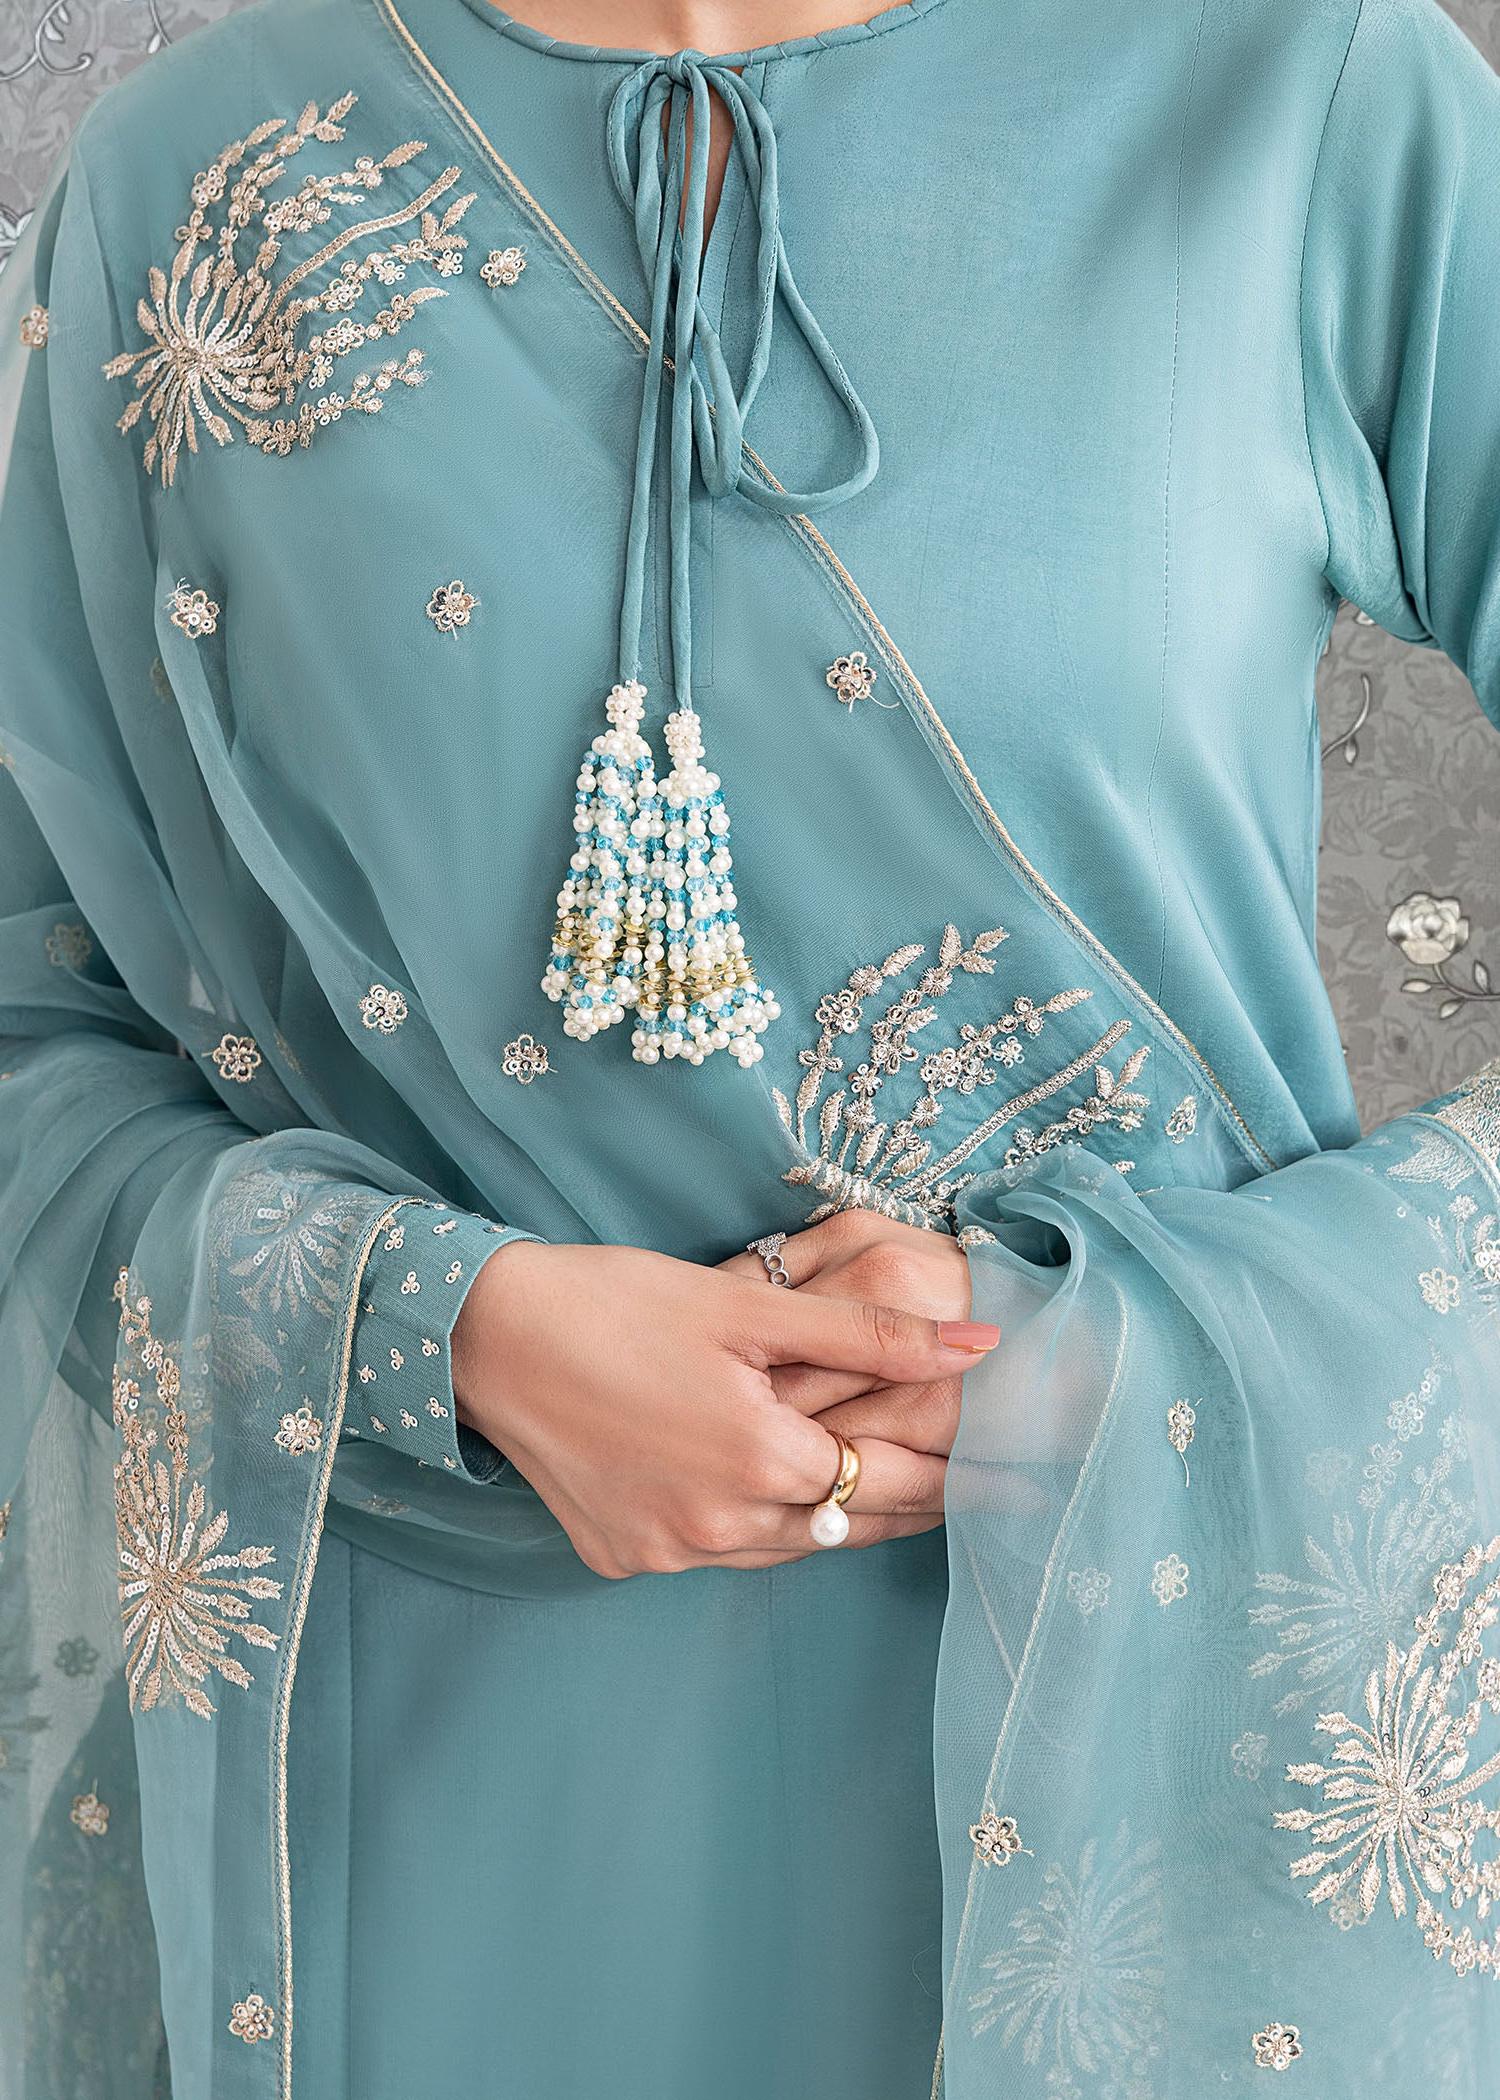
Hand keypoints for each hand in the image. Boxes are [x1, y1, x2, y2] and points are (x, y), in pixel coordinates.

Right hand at [450, 1240, 998, 1579]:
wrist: (488, 1335)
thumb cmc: (620, 1301)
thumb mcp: (752, 1307)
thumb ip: (872, 1335)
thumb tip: (983, 1347)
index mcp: (760, 1459)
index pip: (889, 1479)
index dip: (950, 1474)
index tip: (1000, 1470)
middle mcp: (719, 1525)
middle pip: (845, 1523)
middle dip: (907, 1501)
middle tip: (965, 1485)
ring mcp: (668, 1551)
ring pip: (786, 1546)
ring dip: (832, 1516)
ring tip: (884, 1485)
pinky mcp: (625, 1557)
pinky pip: (718, 1551)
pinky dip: (753, 1524)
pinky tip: (769, 1490)